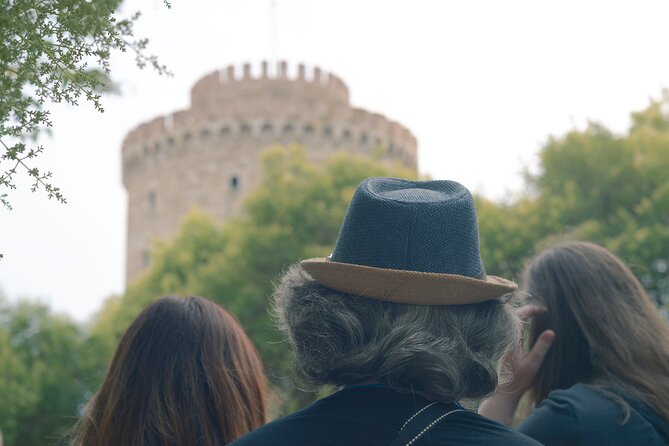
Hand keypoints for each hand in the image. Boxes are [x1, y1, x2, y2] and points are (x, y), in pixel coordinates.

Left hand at [478, 305, 554, 423]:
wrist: (506, 390)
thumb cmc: (520, 378)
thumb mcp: (534, 363)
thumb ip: (541, 347)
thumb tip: (551, 331)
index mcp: (512, 339)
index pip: (518, 316)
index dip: (530, 310)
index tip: (543, 310)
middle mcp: (508, 338)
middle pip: (516, 316)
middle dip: (529, 310)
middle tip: (544, 311)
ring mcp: (508, 341)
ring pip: (516, 322)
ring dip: (527, 316)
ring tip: (541, 315)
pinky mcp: (510, 346)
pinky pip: (517, 329)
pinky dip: (525, 324)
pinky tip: (535, 326)